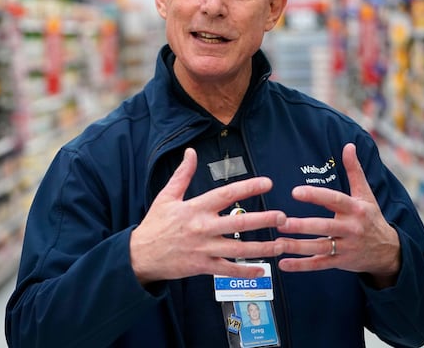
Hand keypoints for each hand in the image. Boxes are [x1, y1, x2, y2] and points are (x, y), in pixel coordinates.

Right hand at [130, 148, 286, 284]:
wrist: (140, 254)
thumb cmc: (155, 224)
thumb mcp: (166, 196)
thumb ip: (183, 174)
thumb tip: (191, 152)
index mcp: (195, 208)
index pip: (226, 194)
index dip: (248, 188)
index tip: (267, 183)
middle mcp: (202, 228)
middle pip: (239, 222)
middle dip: (264, 220)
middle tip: (283, 217)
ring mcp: (203, 248)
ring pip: (238, 248)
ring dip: (262, 247)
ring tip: (281, 244)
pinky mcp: (202, 266)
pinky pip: (228, 270)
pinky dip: (245, 271)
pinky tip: (261, 270)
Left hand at [275, 143, 399, 287]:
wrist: (388, 251)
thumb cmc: (371, 218)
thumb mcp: (366, 194)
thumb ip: (354, 170)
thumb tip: (348, 146)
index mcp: (356, 210)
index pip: (334, 200)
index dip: (315, 195)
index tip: (296, 192)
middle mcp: (351, 229)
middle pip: (324, 227)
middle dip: (303, 225)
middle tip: (281, 221)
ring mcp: (345, 247)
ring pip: (319, 247)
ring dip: (297, 246)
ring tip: (277, 242)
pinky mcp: (340, 263)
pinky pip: (319, 264)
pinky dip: (301, 266)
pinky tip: (283, 264)